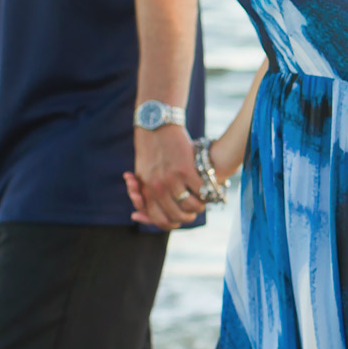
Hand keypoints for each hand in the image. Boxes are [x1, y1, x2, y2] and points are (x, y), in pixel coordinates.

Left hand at [127, 118, 207, 232]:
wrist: (155, 125)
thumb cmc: (149, 151)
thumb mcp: (142, 174)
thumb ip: (146, 195)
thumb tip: (143, 215)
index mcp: (147, 191)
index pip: (160, 220)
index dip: (172, 223)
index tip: (179, 219)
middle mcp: (159, 189)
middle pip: (177, 216)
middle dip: (188, 217)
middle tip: (193, 211)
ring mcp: (173, 180)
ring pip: (190, 206)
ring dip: (198, 206)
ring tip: (201, 201)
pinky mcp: (186, 170)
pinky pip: (200, 190)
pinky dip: (205, 192)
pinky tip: (206, 189)